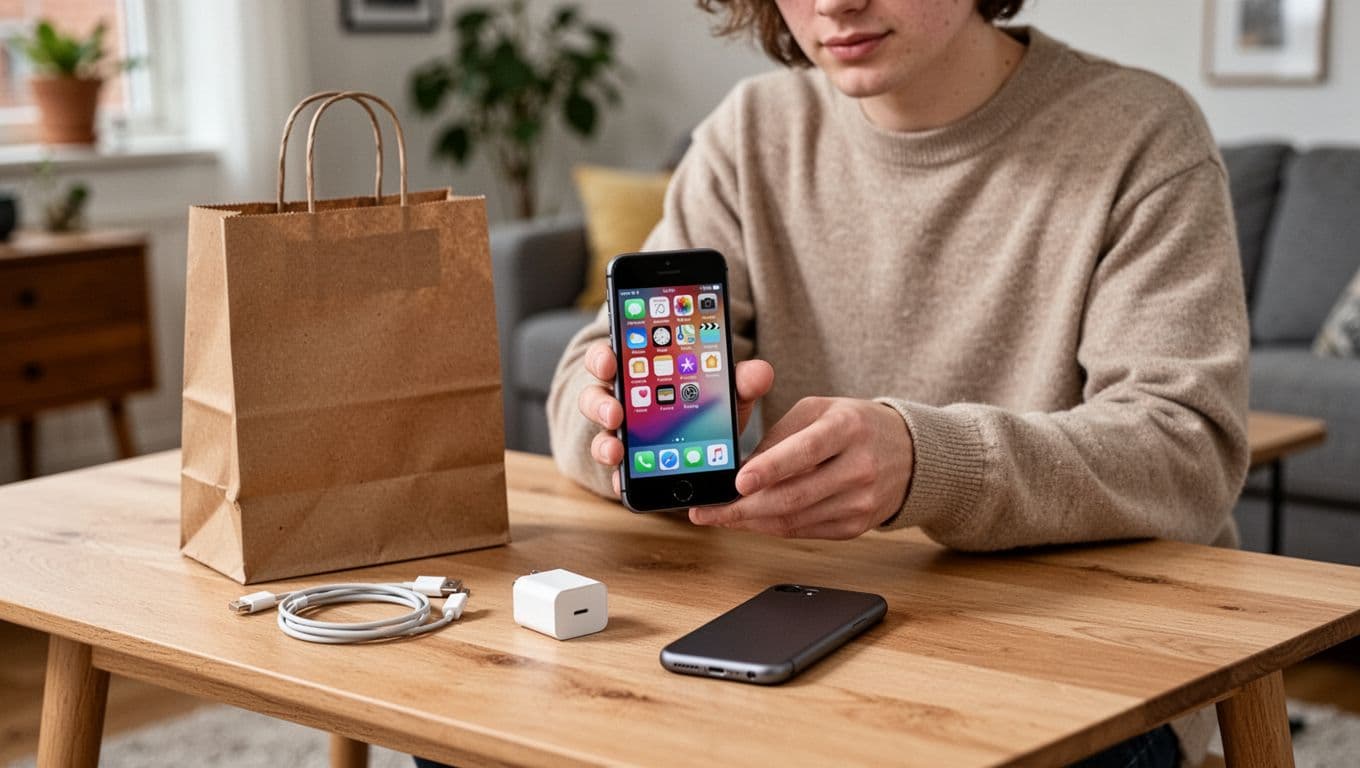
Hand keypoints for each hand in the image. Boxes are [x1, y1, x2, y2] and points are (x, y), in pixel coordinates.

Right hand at [576, 342, 774, 495]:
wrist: (706, 446)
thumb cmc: (708, 406)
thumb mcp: (727, 392)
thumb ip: (742, 381)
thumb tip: (760, 373)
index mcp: (638, 372)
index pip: (610, 356)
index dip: (604, 357)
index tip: (610, 361)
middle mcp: (621, 400)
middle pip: (595, 395)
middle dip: (600, 403)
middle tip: (615, 411)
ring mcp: (620, 434)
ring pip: (600, 434)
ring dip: (604, 442)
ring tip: (617, 450)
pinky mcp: (627, 466)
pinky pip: (613, 471)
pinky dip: (616, 476)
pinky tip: (623, 480)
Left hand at [691, 397, 912, 538]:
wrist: (910, 453)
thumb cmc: (854, 425)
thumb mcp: (819, 410)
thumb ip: (780, 435)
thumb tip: (741, 468)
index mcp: (848, 428)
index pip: (806, 450)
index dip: (771, 468)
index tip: (739, 481)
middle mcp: (859, 467)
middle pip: (795, 496)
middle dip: (744, 507)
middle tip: (709, 510)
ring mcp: (861, 501)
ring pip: (795, 521)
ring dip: (751, 522)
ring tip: (720, 517)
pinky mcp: (856, 526)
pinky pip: (804, 532)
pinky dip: (772, 528)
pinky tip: (751, 521)